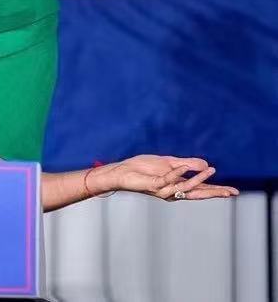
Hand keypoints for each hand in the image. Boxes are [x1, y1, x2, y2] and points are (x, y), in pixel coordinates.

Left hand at [93, 155, 238, 200]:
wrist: (123, 171)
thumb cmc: (143, 168)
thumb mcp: (169, 162)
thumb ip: (187, 164)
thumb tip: (207, 165)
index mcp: (178, 185)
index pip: (201, 189)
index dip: (217, 190)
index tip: (233, 191)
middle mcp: (173, 191)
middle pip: (198, 193)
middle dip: (215, 192)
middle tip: (231, 193)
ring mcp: (164, 189)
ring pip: (185, 187)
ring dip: (199, 178)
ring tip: (212, 170)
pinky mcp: (153, 185)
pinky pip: (167, 180)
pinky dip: (176, 173)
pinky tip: (184, 166)